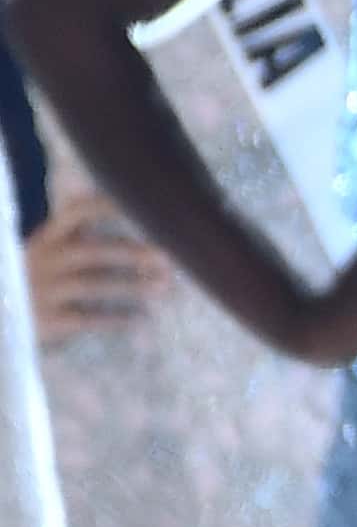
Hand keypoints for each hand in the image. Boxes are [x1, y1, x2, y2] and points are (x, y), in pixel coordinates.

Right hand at [24, 191, 168, 340]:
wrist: (5, 319)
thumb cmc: (38, 280)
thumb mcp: (49, 253)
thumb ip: (80, 235)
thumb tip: (139, 220)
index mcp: (47, 238)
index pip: (77, 212)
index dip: (110, 206)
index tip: (145, 206)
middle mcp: (44, 260)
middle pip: (93, 250)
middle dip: (133, 252)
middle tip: (169, 257)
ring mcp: (42, 290)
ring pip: (93, 284)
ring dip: (132, 285)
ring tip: (163, 287)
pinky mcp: (45, 320)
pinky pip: (86, 318)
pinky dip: (115, 319)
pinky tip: (140, 319)